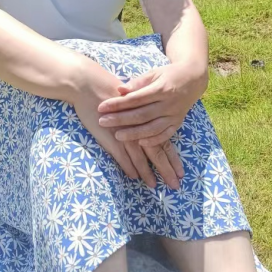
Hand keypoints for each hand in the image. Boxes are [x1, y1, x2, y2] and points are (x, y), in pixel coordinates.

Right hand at [72, 60, 184, 190]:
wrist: (89, 85)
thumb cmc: (110, 91)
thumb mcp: (131, 101)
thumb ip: (140, 115)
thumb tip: (148, 125)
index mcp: (147, 119)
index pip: (164, 143)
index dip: (173, 159)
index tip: (181, 172)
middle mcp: (139, 128)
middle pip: (157, 153)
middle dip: (167, 170)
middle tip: (175, 185)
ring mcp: (125, 134)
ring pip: (141, 158)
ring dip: (148, 173)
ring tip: (154, 186)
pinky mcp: (111, 137)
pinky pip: (122, 156)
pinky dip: (129, 167)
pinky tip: (133, 177)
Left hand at [97, 63, 206, 149]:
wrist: (193, 79)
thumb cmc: (169, 74)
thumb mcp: (154, 73)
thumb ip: (137, 82)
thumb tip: (119, 89)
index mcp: (161, 88)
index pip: (136, 99)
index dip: (118, 104)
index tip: (102, 107)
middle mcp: (168, 103)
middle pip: (141, 115)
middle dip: (120, 119)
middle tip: (102, 122)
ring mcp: (174, 115)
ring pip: (152, 128)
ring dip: (134, 134)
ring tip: (117, 136)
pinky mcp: (178, 122)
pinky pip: (165, 135)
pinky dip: (153, 140)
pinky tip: (139, 143)